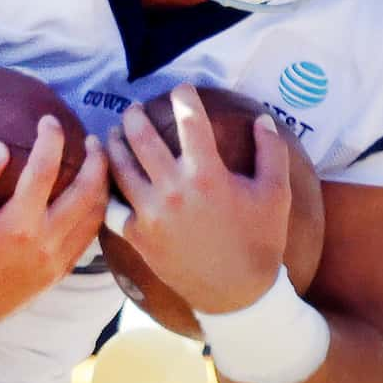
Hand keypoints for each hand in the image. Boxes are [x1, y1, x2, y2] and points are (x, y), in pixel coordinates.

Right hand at [0, 119, 111, 333]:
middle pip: (86, 193)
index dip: (51, 140)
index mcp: (16, 226)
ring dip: (102, 185)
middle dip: (96, 160)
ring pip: (95, 217)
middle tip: (92, 139)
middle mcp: (44, 243)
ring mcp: (55, 261)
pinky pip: (88, 238)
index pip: (45, 171)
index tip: (49, 121)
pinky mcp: (58, 273)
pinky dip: (96, 213)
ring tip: (99, 163)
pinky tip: (91, 198)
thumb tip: (2, 147)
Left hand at [106, 85, 291, 317]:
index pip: (190, 121)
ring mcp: (150, 213)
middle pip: (142, 139)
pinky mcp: (137, 235)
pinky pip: (112, 206)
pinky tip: (106, 176)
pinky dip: (107, 188)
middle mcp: (173, 189)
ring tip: (114, 133)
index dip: (183, 98)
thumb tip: (260, 118)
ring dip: (115, 145)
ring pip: (120, 168)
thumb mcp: (276, 193)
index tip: (180, 89)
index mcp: (207, 174)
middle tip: (134, 108)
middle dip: (135, 116)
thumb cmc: (260, 241)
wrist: (237, 293)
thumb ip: (270, 150)